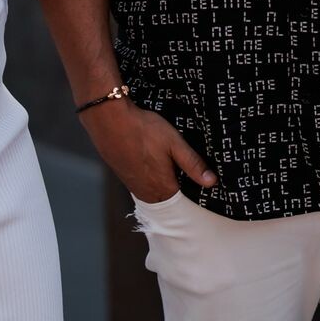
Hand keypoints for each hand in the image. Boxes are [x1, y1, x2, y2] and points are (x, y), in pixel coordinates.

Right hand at [80, 98, 215, 204]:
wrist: (108, 119)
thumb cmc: (142, 130)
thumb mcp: (174, 143)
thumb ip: (193, 164)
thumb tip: (211, 182)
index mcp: (163, 188)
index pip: (185, 200)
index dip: (194, 189)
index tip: (202, 179)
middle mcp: (147, 193)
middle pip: (170, 197)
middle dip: (179, 186)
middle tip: (185, 168)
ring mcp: (133, 186)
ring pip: (155, 191)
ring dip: (163, 181)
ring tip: (168, 163)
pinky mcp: (124, 177)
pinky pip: (143, 184)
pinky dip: (151, 176)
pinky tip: (153, 160)